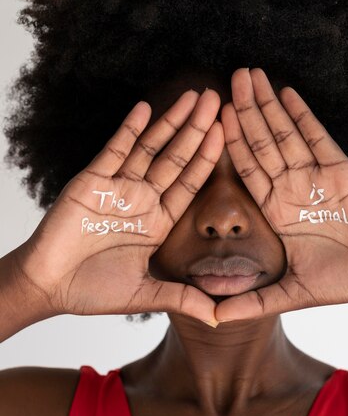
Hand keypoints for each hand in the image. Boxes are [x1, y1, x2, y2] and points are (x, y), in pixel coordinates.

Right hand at [14, 89, 223, 323]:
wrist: (49, 287)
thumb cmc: (93, 291)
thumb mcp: (146, 295)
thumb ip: (182, 298)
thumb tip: (219, 318)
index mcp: (158, 221)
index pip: (191, 183)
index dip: (209, 158)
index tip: (230, 134)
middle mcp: (142, 199)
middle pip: (177, 158)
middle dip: (198, 130)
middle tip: (220, 101)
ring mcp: (117, 188)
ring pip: (150, 148)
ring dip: (171, 121)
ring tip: (194, 97)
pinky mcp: (91, 181)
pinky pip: (114, 150)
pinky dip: (130, 130)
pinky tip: (146, 108)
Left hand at [214, 67, 347, 322]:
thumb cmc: (342, 281)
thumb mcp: (290, 294)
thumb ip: (252, 302)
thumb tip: (213, 318)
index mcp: (277, 210)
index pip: (247, 171)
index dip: (229, 145)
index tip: (210, 122)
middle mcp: (292, 187)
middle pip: (261, 143)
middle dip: (244, 112)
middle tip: (226, 81)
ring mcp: (316, 175)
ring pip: (285, 133)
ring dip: (267, 104)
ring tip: (249, 75)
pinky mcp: (341, 168)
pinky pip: (317, 136)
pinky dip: (301, 115)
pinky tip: (285, 91)